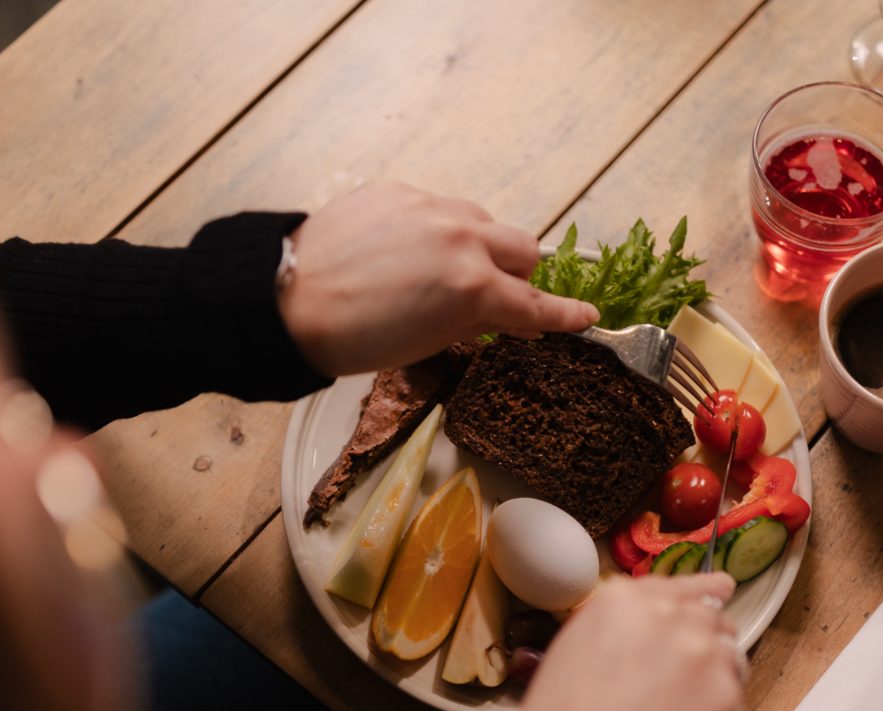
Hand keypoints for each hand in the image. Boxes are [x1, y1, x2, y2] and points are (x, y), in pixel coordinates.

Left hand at [277, 180, 598, 374]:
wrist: (288, 300)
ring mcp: (432, 208)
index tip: (587, 317)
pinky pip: (440, 208)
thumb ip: (474, 323)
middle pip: (525, 250)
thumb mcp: (427, 343)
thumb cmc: (355, 339)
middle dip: (520, 276)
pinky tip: (404, 251)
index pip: (535, 305)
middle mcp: (462, 239)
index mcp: (472, 288)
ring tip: (444, 271)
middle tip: (497, 297)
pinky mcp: (401, 190)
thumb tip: (499, 318)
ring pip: (484, 222)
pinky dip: (437, 231)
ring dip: (481, 247)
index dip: (564, 317)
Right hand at [518, 573, 744, 710]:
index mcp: (625, 601)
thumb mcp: (573, 649)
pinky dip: (717, 709)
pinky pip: (734, 695)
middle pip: (710, 614)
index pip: (679, 584)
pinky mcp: (729, 700)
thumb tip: (645, 626)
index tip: (716, 590)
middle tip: (686, 668)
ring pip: (730, 651)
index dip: (699, 591)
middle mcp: (672, 618)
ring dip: (715, 669)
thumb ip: (618, 624)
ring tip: (684, 704)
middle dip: (703, 634)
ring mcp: (706, 657)